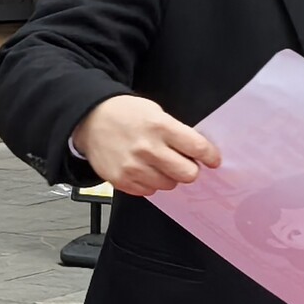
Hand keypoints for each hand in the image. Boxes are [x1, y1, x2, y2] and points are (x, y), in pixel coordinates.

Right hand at [70, 95, 220, 195]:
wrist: (90, 120)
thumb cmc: (126, 114)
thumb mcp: (155, 112)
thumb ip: (176, 132)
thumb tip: (198, 152)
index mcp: (160, 127)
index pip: (197, 148)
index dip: (210, 156)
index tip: (213, 160)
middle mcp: (148, 149)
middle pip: (188, 174)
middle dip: (190, 169)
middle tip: (184, 162)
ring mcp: (134, 167)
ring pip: (169, 185)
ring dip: (169, 176)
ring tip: (157, 163)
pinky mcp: (122, 181)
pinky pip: (149, 191)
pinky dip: (150, 183)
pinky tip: (143, 168)